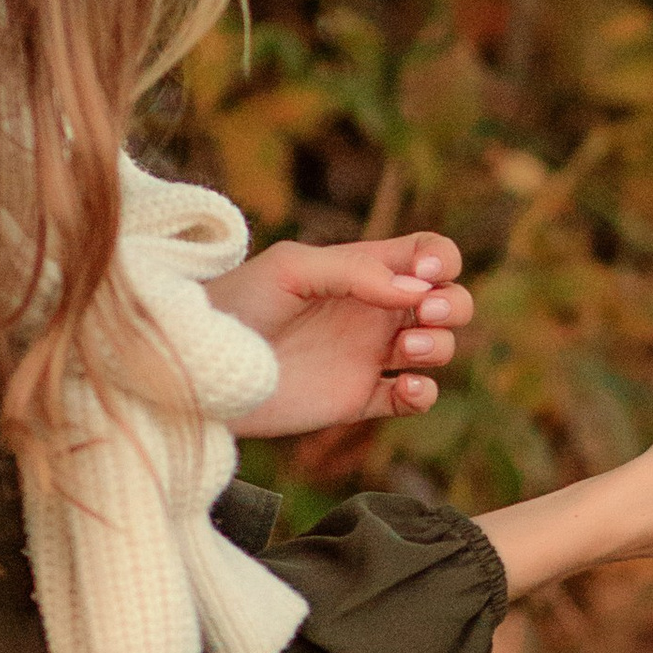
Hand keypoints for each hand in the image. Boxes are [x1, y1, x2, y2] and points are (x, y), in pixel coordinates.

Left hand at [210, 232, 472, 432]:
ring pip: (437, 349)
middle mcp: (371, 310)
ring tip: (403, 350)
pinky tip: (403, 388)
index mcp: (361, 269)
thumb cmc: (235, 302)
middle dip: (453, 305)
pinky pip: (411, 399)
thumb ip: (355, 271)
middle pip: (448, 300)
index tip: (424, 275)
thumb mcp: (291, 269)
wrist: (198, 365)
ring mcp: (366, 356)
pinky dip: (424, 395)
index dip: (442, 259)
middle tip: (422, 315)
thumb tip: (415, 291)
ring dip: (439, 347)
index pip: (427, 252)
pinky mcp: (355, 400)